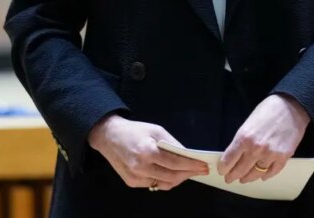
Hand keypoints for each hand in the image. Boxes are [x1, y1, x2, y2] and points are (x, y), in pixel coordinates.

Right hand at [87, 114, 208, 189]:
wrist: (109, 137)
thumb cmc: (135, 130)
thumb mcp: (156, 130)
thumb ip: (172, 144)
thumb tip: (188, 155)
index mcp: (148, 151)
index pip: (175, 163)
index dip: (192, 166)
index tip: (204, 166)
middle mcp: (141, 167)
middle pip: (172, 176)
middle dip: (189, 174)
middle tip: (200, 170)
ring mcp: (136, 177)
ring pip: (164, 184)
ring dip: (179, 178)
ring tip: (189, 172)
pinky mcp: (132, 183)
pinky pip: (154, 184)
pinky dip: (166, 180)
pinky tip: (173, 173)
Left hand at [218, 94, 310, 183]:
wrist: (291, 106)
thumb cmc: (268, 110)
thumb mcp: (248, 123)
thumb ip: (242, 140)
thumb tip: (235, 154)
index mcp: (243, 138)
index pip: (228, 160)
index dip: (223, 168)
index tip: (222, 171)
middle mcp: (255, 150)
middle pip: (240, 170)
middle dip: (232, 176)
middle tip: (230, 178)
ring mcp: (270, 155)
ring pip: (255, 174)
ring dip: (248, 178)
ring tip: (244, 179)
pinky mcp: (283, 157)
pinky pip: (272, 172)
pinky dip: (266, 176)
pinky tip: (262, 176)